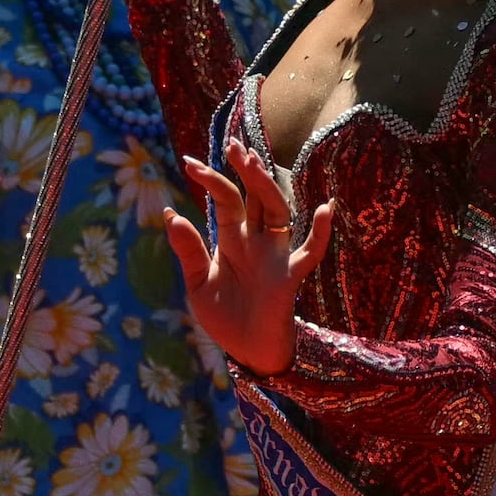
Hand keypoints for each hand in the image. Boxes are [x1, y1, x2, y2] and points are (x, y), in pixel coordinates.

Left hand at [163, 138, 332, 374]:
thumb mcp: (198, 283)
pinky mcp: (289, 278)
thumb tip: (171, 213)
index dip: (211, 181)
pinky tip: (324, 210)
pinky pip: (309, 253)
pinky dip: (319, 234)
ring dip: (268, 187)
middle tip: (232, 144)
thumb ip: (189, 250)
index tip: (189, 163)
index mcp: (233, 240)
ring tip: (255, 162)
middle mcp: (256, 241)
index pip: (226, 201)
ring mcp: (275, 256)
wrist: (245, 351)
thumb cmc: (224, 317)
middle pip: (255, 197)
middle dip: (245, 170)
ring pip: (278, 212)